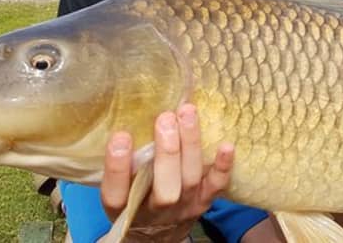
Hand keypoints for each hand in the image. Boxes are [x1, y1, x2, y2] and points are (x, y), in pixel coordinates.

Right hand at [100, 104, 233, 238]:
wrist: (156, 233)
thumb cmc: (134, 195)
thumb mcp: (119, 185)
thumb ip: (122, 161)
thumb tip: (127, 116)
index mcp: (124, 207)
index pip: (116, 192)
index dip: (117, 166)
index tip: (121, 136)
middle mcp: (154, 209)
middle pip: (163, 187)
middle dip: (167, 151)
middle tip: (165, 118)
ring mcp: (183, 205)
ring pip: (190, 178)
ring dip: (190, 144)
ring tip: (187, 112)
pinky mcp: (204, 201)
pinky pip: (217, 186)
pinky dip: (222, 166)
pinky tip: (227, 146)